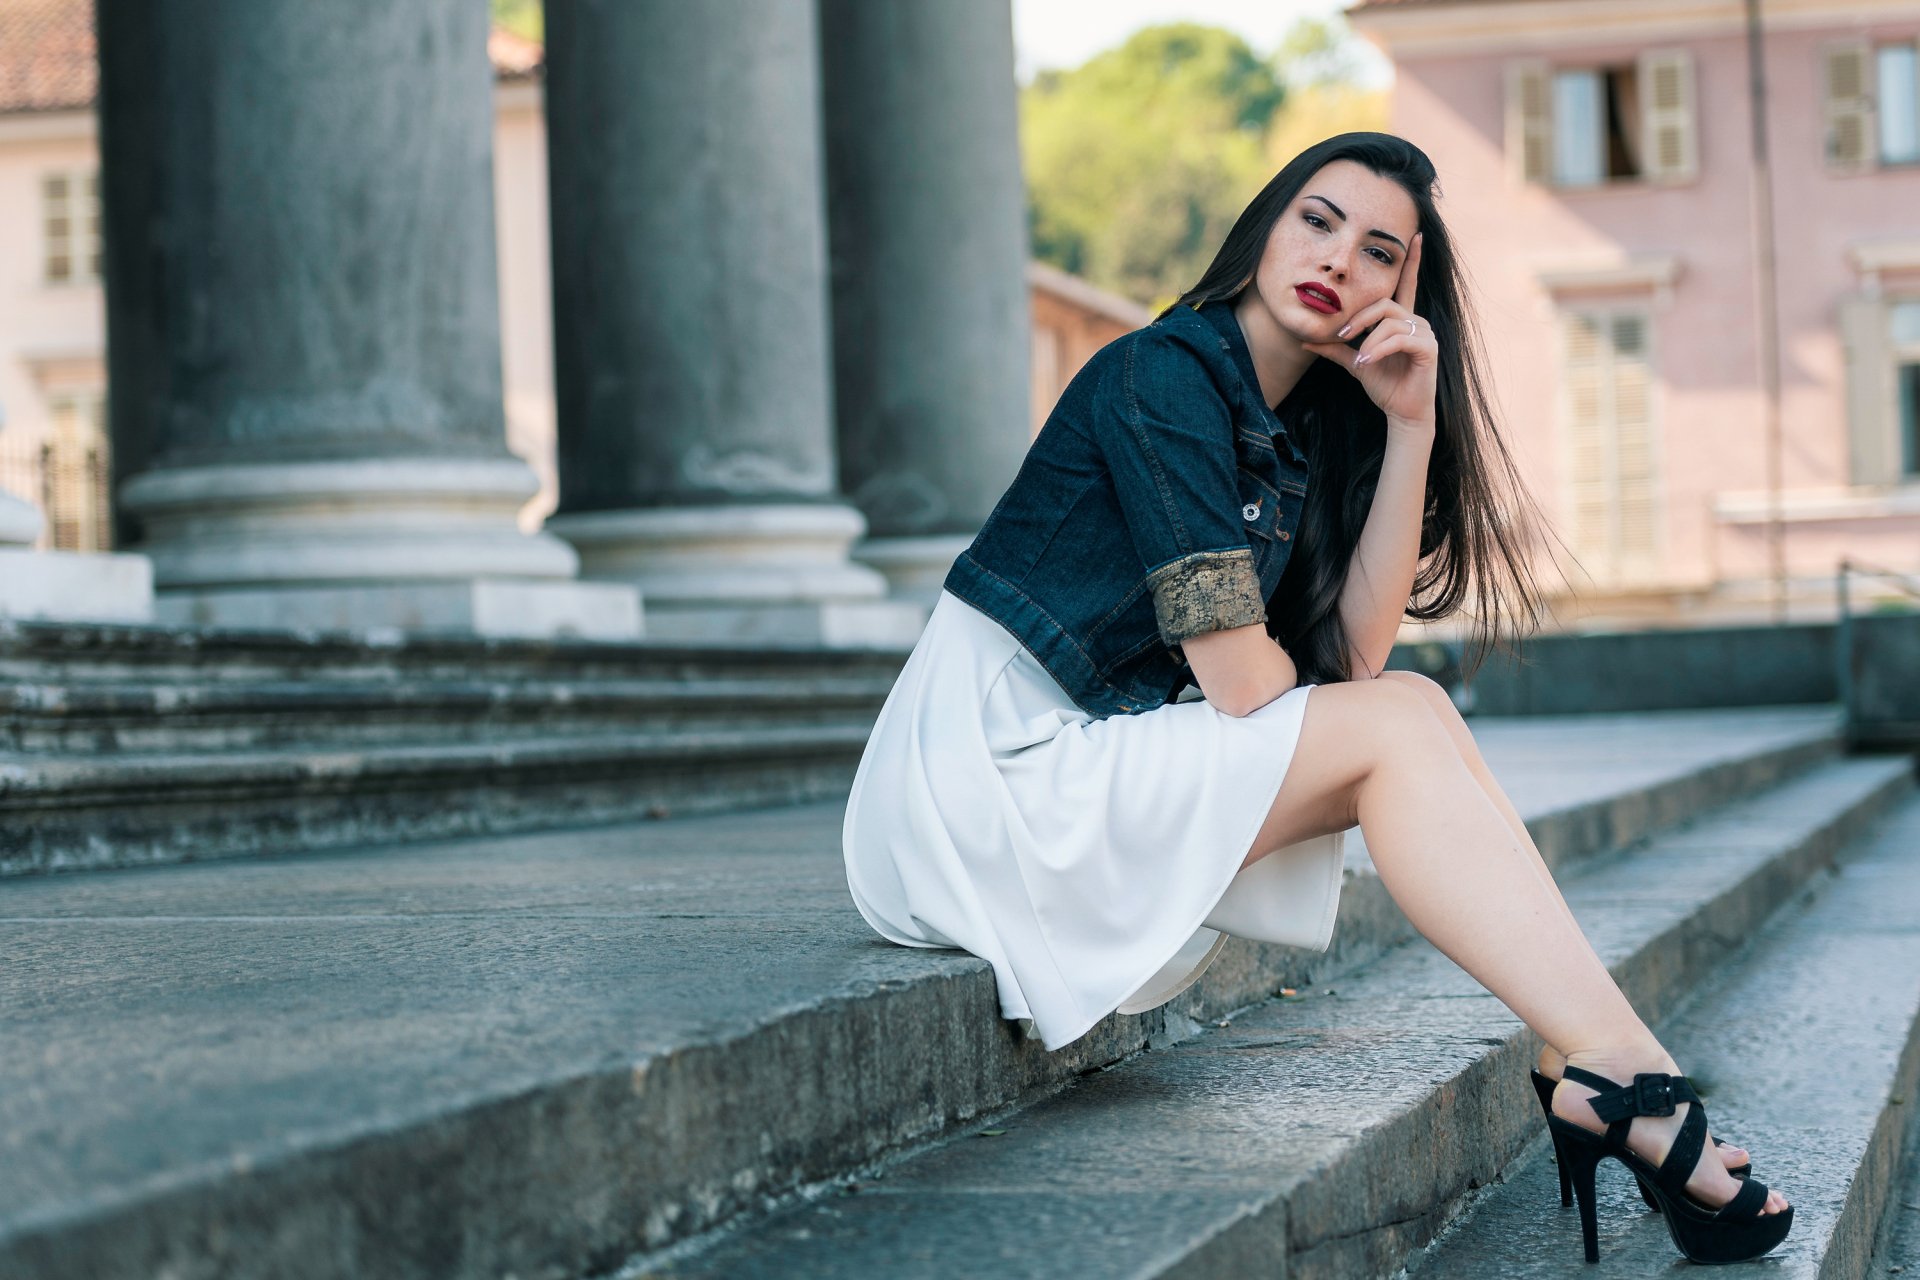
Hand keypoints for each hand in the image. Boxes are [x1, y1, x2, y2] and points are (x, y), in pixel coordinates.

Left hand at [1300, 231, 1434, 430]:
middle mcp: (1416, 321)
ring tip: (1358, 360)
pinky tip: (1367, 363)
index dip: (1412, 261)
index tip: (1415, 235)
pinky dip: (1379, 349)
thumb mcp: (1354, 363)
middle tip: (1342, 335)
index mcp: (1400, 320)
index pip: (1406, 284)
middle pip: (1385, 303)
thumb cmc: (1384, 385)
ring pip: (1390, 321)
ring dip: (1368, 339)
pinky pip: (1399, 339)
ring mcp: (1425, 333)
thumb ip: (1335, 349)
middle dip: (1359, 318)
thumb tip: (1305, 341)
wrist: (1400, 412)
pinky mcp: (1429, 348)